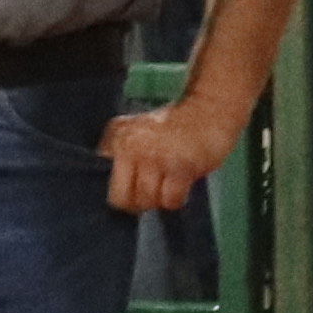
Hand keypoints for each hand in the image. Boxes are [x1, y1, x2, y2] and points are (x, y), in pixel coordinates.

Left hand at [101, 92, 243, 215]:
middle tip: (148, 198)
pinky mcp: (181, 167)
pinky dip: (175, 200)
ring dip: (159, 201)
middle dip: (137, 204)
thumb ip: (119, 152)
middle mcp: (134, 147)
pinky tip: (181, 187)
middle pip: (124, 198)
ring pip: (148, 200)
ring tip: (167, 187)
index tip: (132, 192)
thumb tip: (113, 185)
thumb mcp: (137, 130)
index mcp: (119, 138)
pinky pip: (171, 200)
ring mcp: (157, 157)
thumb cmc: (173, 124)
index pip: (103, 180)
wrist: (208, 109)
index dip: (120, 193)